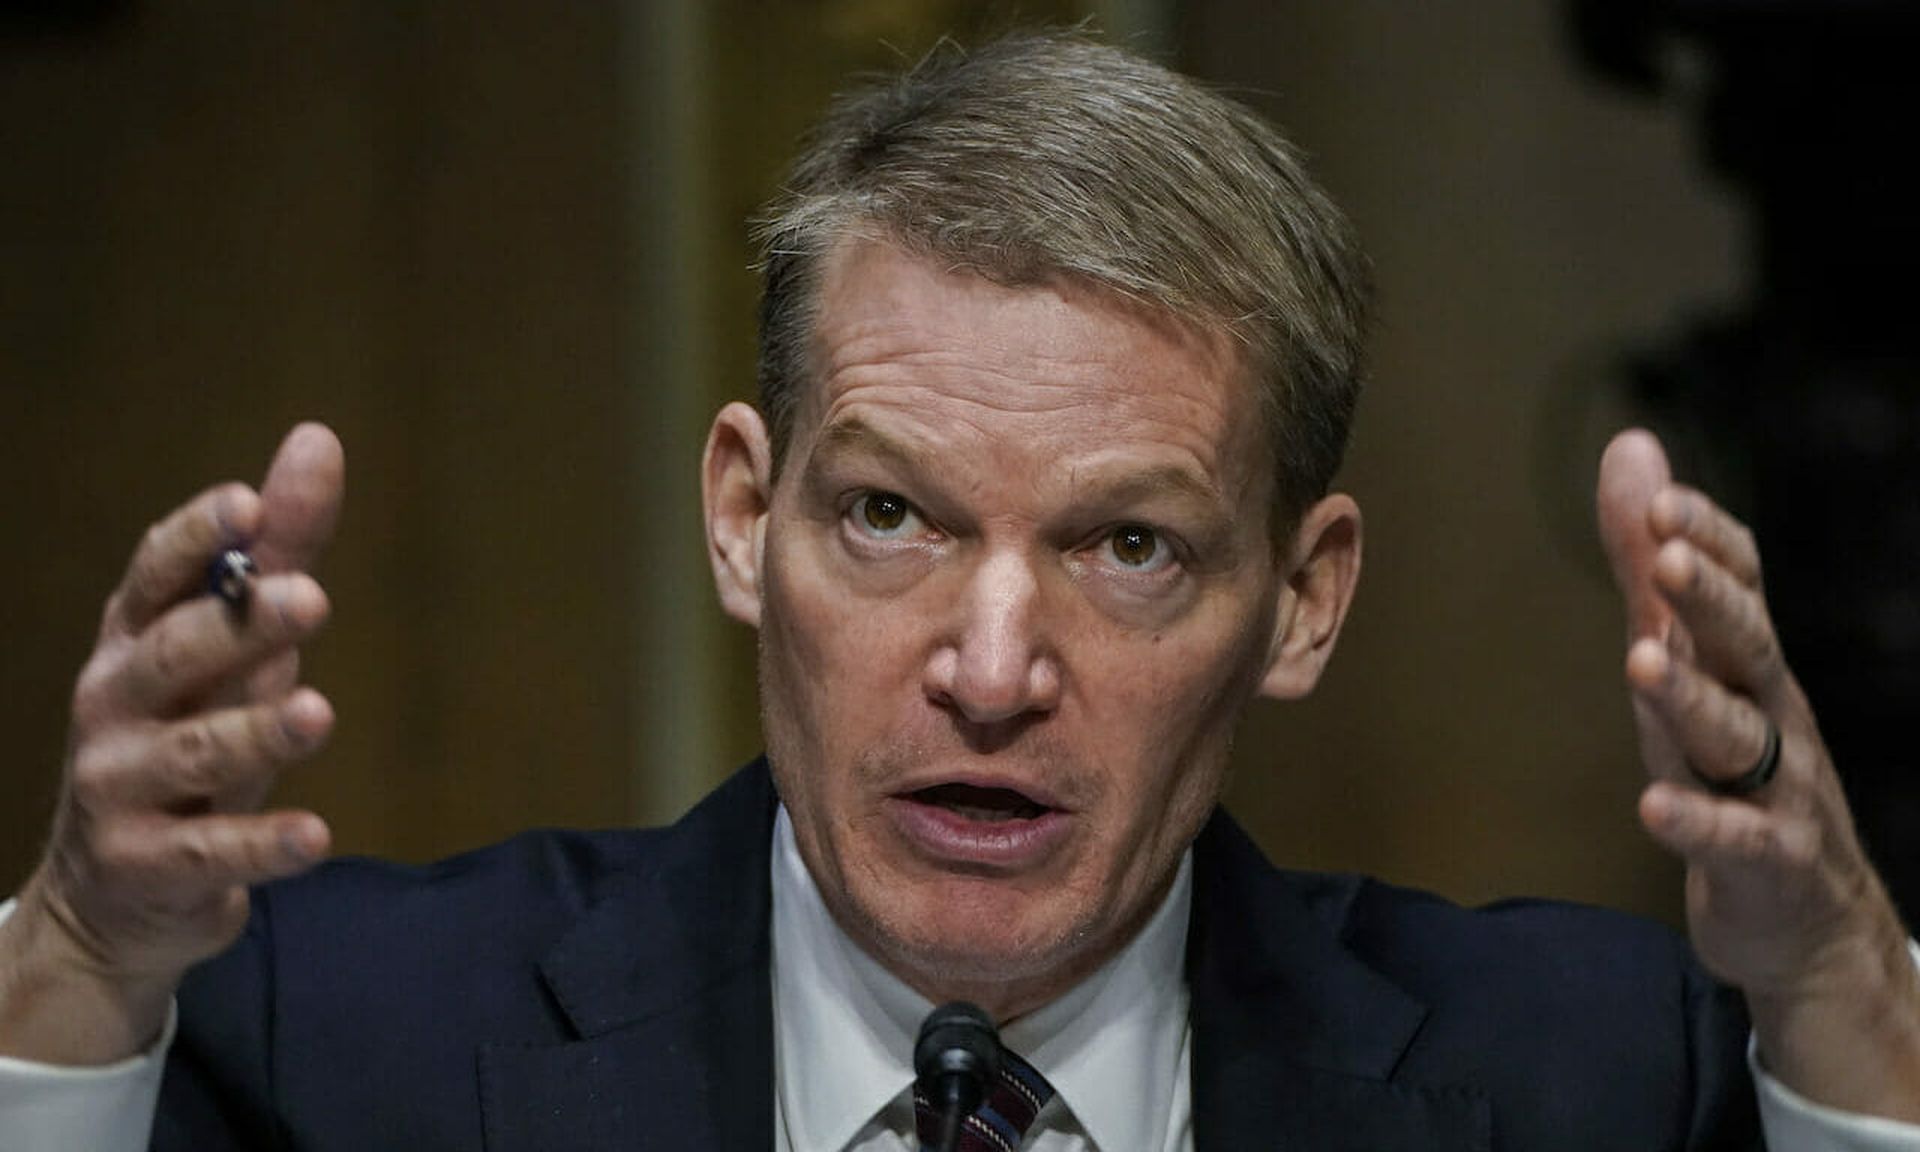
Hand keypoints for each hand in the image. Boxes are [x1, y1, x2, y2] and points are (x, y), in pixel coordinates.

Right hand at [0, 423, 343, 1064]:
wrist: (108, 900)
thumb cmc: (182, 740)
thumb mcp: (227, 650)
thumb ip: (275, 554)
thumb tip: (317, 440)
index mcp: (134, 643)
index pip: (156, 577)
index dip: (198, 538)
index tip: (248, 501)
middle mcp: (115, 707)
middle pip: (175, 656)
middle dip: (239, 626)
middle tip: (310, 597)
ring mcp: (120, 789)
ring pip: (195, 752)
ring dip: (258, 733)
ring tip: (318, 714)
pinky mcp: (146, 866)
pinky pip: (211, 851)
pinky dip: (263, 844)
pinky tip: (315, 836)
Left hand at [1597, 428, 1919, 1118]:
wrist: (1812, 922)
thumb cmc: (1737, 772)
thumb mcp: (1687, 660)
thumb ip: (1649, 565)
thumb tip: (1631, 446)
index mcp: (1751, 663)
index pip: (1742, 586)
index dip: (1705, 542)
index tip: (1660, 501)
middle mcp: (1772, 714)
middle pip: (1746, 645)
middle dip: (1708, 598)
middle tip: (1665, 555)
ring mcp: (1777, 790)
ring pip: (1737, 735)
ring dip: (1691, 698)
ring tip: (1640, 664)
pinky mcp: (1765, 863)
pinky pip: (1732, 839)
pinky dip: (1695, 821)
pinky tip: (1653, 805)